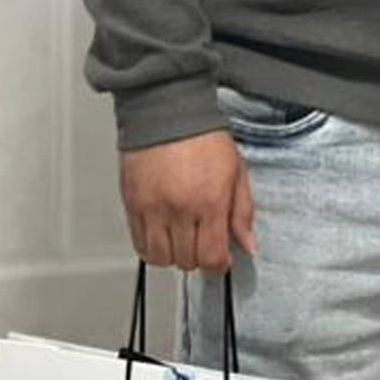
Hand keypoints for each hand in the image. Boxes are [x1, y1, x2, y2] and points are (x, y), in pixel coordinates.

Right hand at [120, 129, 256, 275]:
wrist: (169, 113)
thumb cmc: (204, 138)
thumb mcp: (236, 172)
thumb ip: (242, 213)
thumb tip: (247, 246)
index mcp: (210, 202)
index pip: (212, 257)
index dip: (219, 266)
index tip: (221, 260)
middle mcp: (180, 209)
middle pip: (186, 261)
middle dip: (198, 257)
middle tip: (202, 242)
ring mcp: (153, 209)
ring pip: (161, 258)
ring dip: (174, 255)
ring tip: (182, 238)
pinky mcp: (133, 206)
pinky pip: (139, 245)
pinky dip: (152, 247)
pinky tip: (163, 234)